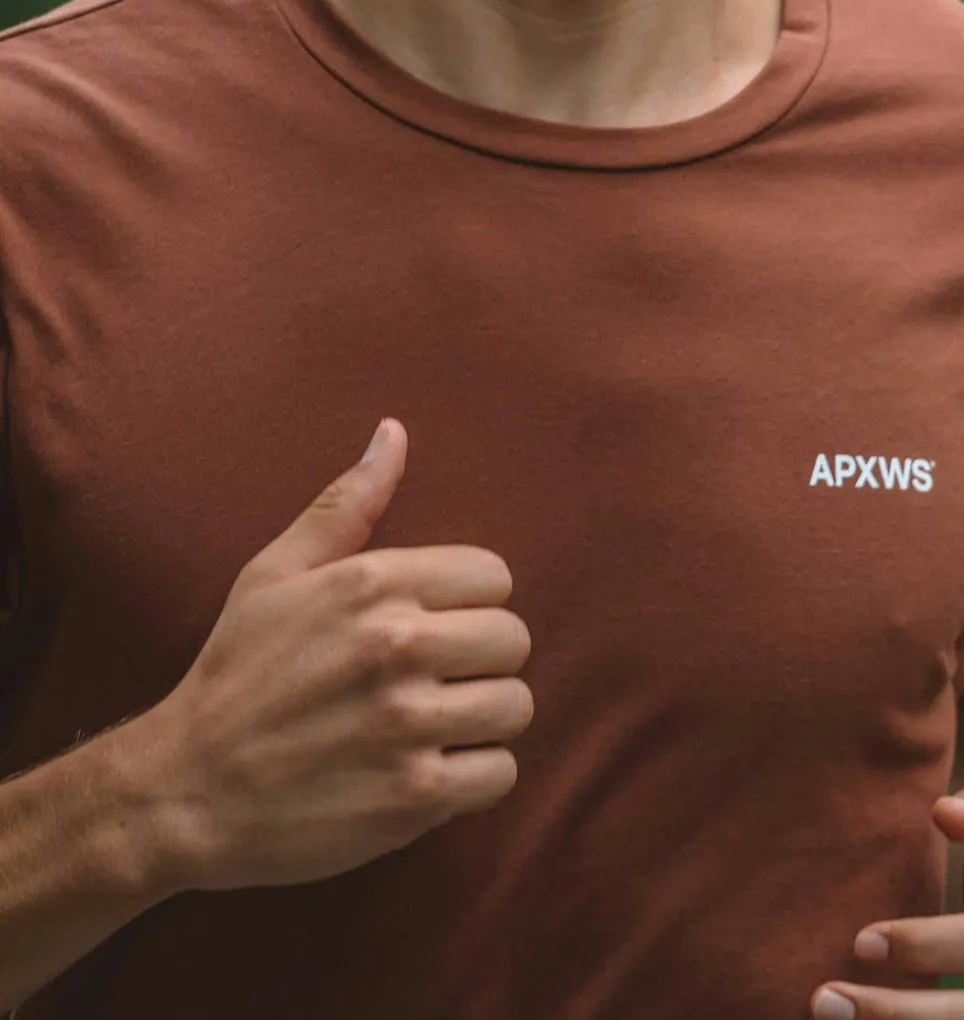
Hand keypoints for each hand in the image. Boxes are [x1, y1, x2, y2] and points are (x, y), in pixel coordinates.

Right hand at [124, 418, 534, 891]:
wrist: (183, 792)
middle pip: (514, 640)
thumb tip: (394, 431)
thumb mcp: (275, 573)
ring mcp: (408, 724)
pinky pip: (500, 774)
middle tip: (439, 679)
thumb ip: (347, 503)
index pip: (494, 576)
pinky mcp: (413, 798)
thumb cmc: (234, 673)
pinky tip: (433, 770)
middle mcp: (398, 647)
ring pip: (515, 706)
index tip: (437, 625)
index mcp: (373, 584)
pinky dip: (475, 777)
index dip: (471, 602)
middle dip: (484, 660)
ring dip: (484, 719)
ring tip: (438, 725)